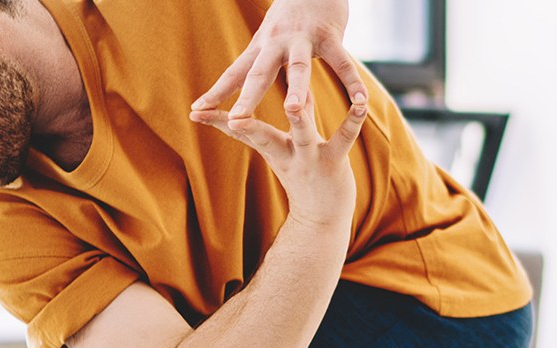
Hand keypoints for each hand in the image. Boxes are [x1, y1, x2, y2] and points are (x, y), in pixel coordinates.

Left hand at [191, 0, 369, 124]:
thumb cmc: (292, 17)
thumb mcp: (274, 42)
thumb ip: (270, 71)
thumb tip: (263, 99)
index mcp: (261, 47)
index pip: (234, 73)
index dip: (216, 93)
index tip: (196, 111)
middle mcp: (276, 43)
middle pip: (259, 74)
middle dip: (247, 98)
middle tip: (234, 121)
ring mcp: (303, 39)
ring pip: (299, 67)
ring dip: (296, 90)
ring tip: (290, 111)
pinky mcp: (330, 36)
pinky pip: (342, 62)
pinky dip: (352, 82)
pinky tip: (360, 102)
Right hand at [196, 91, 366, 229]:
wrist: (323, 218)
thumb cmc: (304, 177)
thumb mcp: (287, 147)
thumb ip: (289, 115)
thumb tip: (284, 88)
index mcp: (271, 149)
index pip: (242, 131)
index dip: (218, 121)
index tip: (194, 111)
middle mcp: (287, 153)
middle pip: (263, 137)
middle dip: (247, 127)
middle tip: (232, 118)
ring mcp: (310, 158)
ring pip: (302, 134)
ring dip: (298, 118)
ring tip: (293, 104)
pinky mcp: (334, 161)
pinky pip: (344, 138)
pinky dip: (353, 121)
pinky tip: (360, 103)